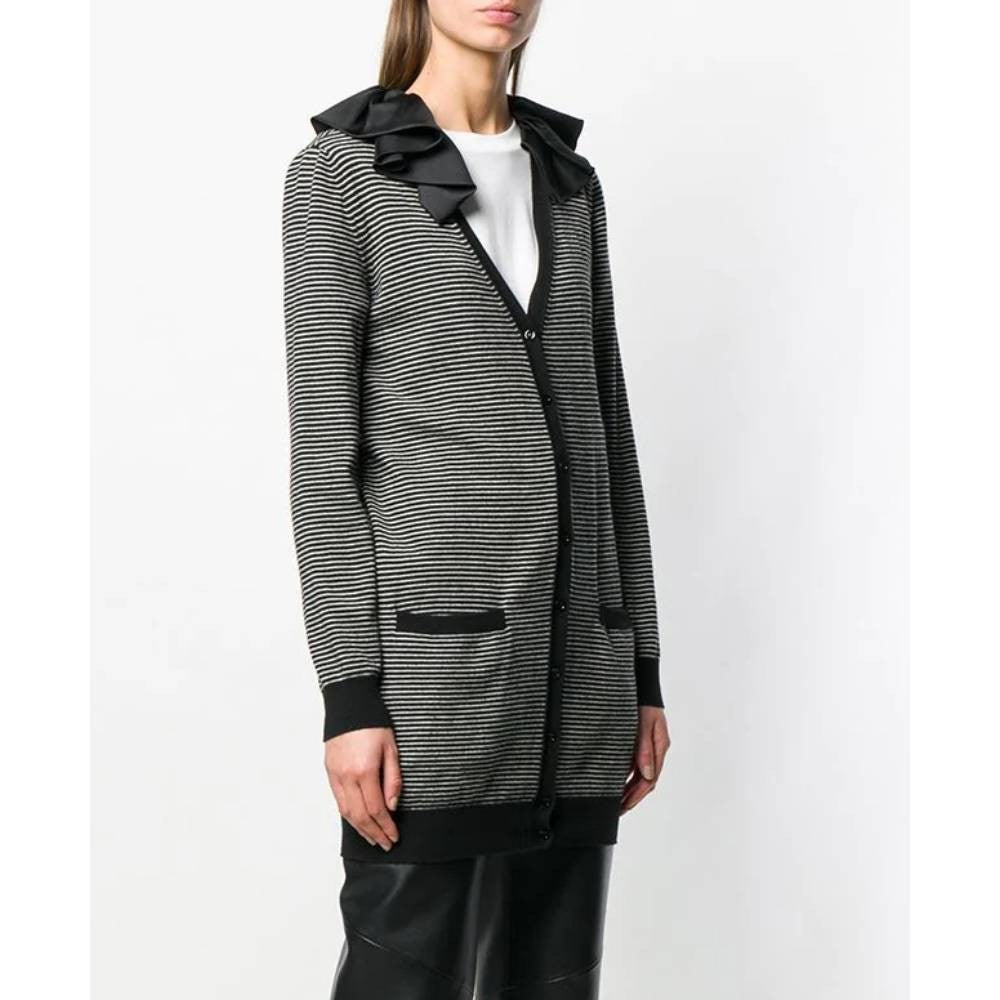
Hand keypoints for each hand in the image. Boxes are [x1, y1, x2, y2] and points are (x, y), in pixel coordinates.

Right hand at [324, 727, 401, 850]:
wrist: (349, 705)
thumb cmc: (374, 723)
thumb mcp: (391, 748)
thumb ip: (392, 778)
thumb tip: (392, 805)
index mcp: (365, 771)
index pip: (375, 809)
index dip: (385, 826)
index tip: (394, 836)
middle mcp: (347, 777)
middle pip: (360, 816)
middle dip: (374, 833)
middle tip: (385, 844)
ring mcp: (335, 775)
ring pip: (346, 811)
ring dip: (360, 828)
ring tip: (372, 838)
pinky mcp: (329, 771)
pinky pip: (338, 800)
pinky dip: (348, 815)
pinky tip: (357, 821)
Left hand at [620, 706, 669, 814]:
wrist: (641, 685)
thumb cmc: (644, 702)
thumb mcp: (644, 724)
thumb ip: (644, 748)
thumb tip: (645, 775)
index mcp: (659, 747)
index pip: (650, 779)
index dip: (637, 795)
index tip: (625, 805)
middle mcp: (655, 750)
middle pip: (646, 780)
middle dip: (632, 796)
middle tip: (618, 809)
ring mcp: (648, 746)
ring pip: (640, 774)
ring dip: (629, 788)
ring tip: (616, 801)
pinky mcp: (639, 742)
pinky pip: (634, 764)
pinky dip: (626, 775)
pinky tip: (616, 781)